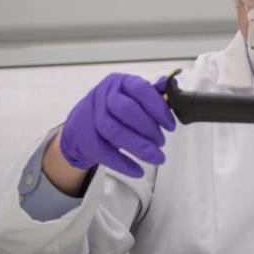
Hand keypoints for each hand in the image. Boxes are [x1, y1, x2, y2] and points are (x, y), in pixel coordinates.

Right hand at [59, 73, 175, 177]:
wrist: (80, 125)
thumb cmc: (113, 109)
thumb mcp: (131, 96)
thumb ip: (152, 93)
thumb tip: (173, 85)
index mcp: (120, 82)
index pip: (141, 90)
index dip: (159, 109)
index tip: (171, 126)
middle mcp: (104, 96)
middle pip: (126, 110)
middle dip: (149, 129)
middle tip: (162, 142)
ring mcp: (92, 117)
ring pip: (115, 132)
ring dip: (140, 147)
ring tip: (157, 157)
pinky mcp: (86, 139)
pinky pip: (105, 153)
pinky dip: (124, 164)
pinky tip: (138, 171)